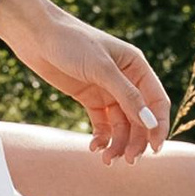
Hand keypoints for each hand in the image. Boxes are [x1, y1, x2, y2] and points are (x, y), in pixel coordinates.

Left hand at [0, 0, 169, 162]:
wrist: (35, 34)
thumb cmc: (71, 42)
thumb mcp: (101, 68)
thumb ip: (127, 96)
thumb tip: (151, 123)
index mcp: (136, 67)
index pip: (156, 102)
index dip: (159, 126)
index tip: (155, 149)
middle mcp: (126, 80)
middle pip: (139, 118)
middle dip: (136, 140)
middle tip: (127, 161)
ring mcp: (107, 90)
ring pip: (121, 125)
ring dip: (117, 143)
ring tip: (106, 159)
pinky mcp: (89, 98)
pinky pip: (102, 124)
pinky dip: (101, 137)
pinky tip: (94, 147)